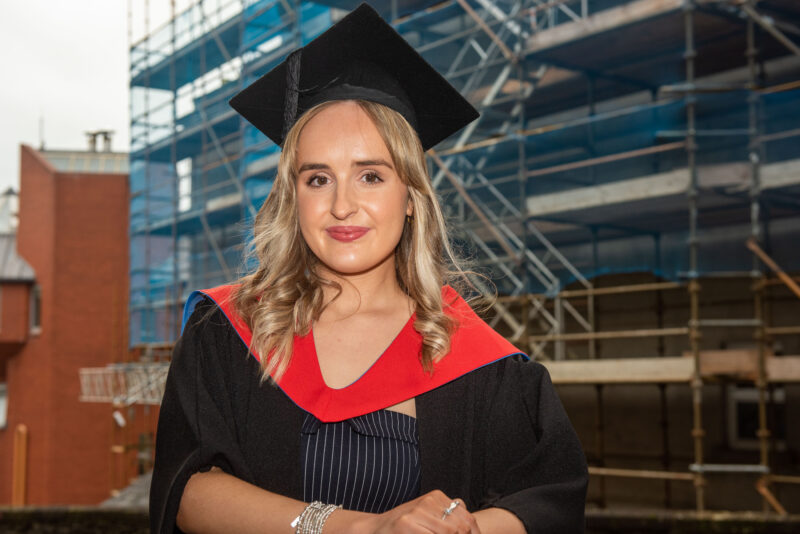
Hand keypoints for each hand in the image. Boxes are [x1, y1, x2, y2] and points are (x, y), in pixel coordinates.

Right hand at [358, 490, 481, 533]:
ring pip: (450, 533)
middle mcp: (428, 501)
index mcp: (436, 497)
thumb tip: (469, 520)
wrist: (375, 529)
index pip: (467, 518)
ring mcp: (417, 512)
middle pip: (461, 528)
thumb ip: (445, 514)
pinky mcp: (407, 524)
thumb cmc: (403, 527)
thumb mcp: (426, 515)